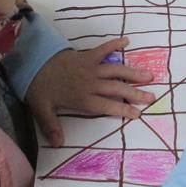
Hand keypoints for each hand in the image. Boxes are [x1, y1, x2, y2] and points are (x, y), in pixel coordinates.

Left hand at [27, 38, 154, 146]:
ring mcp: (91, 67)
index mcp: (82, 98)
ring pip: (116, 70)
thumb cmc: (40, 88)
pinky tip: (126, 41)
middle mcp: (91, 83)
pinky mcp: (87, 55)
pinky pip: (103, 49)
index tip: (138, 113)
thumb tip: (58, 144)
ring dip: (132, 73)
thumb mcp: (42, 110)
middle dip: (135, 93)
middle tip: (152, 96)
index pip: (107, 106)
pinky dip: (114, 44)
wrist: (33, 63)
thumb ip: (52, 126)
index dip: (123, 109)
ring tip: (148, 76)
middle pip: (117, 88)